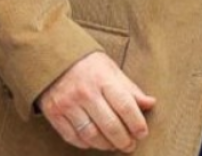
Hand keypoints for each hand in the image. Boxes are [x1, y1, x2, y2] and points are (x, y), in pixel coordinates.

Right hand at [37, 52, 156, 152]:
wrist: (51, 55)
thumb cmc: (86, 63)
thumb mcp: (110, 69)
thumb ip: (130, 88)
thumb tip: (150, 103)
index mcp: (102, 78)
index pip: (125, 106)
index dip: (137, 123)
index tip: (142, 133)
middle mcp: (84, 92)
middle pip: (110, 125)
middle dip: (124, 140)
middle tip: (130, 145)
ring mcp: (67, 103)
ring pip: (91, 135)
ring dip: (106, 145)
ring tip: (114, 145)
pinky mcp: (54, 113)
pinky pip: (72, 137)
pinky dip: (86, 144)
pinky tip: (94, 141)